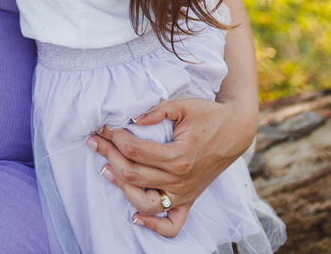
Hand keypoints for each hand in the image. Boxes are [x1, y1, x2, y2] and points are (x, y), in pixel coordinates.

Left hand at [88, 96, 255, 236]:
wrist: (236, 131)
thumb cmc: (209, 115)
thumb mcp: (184, 105)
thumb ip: (157, 111)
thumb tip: (132, 118)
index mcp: (179, 156)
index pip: (135, 150)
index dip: (114, 137)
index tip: (103, 126)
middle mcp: (180, 179)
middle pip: (133, 173)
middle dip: (108, 154)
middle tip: (94, 140)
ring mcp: (184, 193)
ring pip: (145, 202)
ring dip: (121, 188)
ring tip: (105, 169)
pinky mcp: (189, 200)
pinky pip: (172, 224)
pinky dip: (154, 226)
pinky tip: (135, 218)